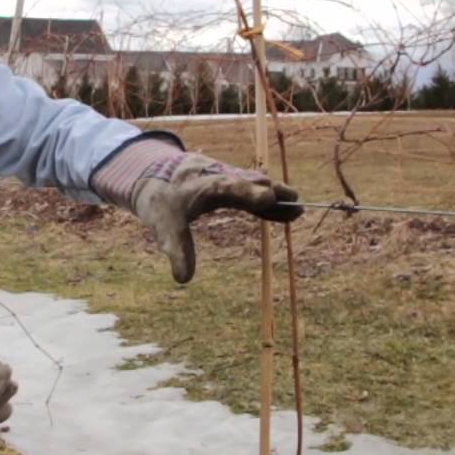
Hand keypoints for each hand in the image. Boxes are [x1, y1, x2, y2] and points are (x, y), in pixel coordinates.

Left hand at [132, 153, 300, 282]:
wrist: (157, 175)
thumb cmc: (162, 202)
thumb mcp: (164, 227)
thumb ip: (176, 250)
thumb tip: (183, 279)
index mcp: (201, 185)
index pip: (226, 187)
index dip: (247, 191)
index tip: (267, 196)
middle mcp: (219, 176)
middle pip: (247, 182)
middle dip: (267, 191)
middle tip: (293, 199)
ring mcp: (229, 178)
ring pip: (256, 186)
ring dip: (276, 196)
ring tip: (297, 210)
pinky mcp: (235, 185)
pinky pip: (256, 194)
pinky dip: (271, 203)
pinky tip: (290, 213)